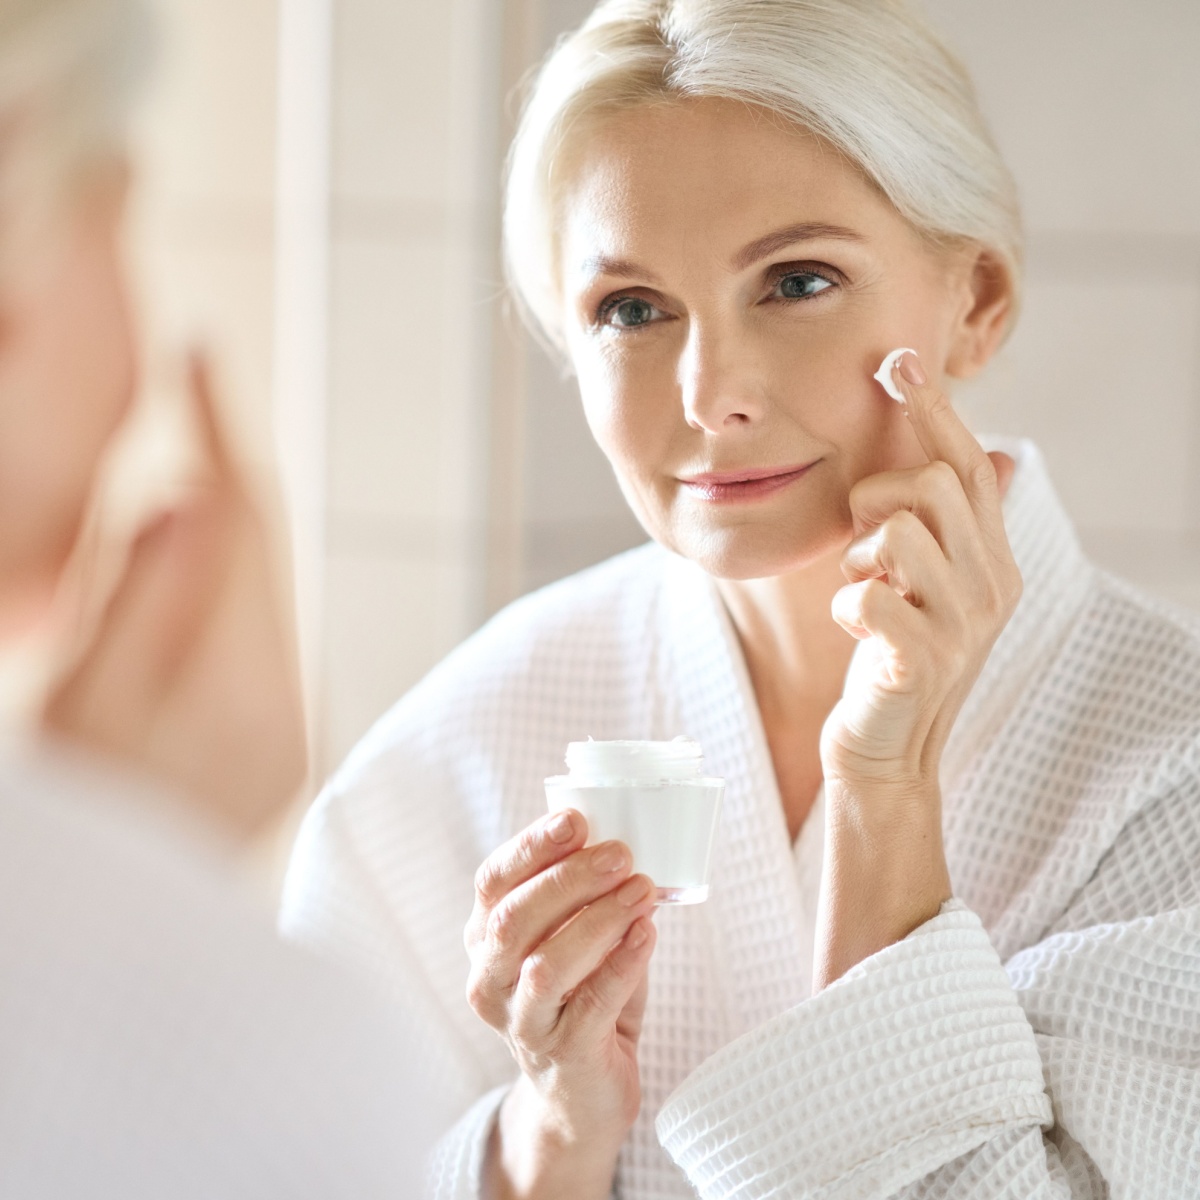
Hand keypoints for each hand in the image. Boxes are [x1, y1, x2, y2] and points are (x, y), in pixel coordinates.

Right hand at [41, 354, 306, 841]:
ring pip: (258, 591)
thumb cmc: (81, 827)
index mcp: (243, 697)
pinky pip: (250, 636)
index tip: (197, 351)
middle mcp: (284, 711)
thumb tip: (192, 495)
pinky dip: (218, 584)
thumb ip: (144, 601)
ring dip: (222, 523)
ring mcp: (281, 731)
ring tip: (185, 450)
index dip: (218, 432)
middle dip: (224, 470)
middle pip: (263, 554)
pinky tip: (182, 554)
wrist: (113, 948)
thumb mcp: (84, 708)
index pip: (243, 529)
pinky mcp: (269, 747)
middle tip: (191, 387)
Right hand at [464, 809, 657, 1199]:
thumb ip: (586, 897)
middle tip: (621, 854)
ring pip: (547, 964)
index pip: (492, 882)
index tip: (575, 820)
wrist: (582, 1096)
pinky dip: (623, 963)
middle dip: (569, 879)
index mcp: (485, 939)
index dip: (531, 847)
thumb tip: (624, 842)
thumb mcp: (573, 938)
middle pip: (514, 919)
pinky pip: (591, 1004)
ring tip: (643, 891)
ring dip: (599, 919)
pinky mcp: (563, 1055)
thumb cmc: (581, 996)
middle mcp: (490, 980)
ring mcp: (521, 1023)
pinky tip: (647, 934)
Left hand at [814, 351, 1020, 985]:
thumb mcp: (922, 584)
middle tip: (865, 548)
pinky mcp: (922, 661)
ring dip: (862, 555)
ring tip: (866, 592)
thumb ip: (942, 523)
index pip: (969, 463)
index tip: (896, 360)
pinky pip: (870, 594)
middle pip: (932, 482)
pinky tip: (856, 626)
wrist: (885, 751)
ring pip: (901, 529)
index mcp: (991, 558)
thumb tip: (998, 451)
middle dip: (877, 499)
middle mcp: (991, 584)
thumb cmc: (891, 658)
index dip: (933, 410)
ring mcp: (962, 625)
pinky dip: (849, 602)